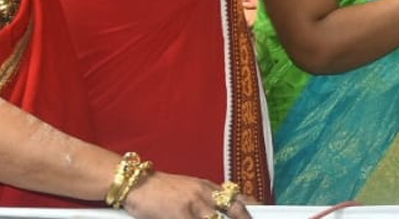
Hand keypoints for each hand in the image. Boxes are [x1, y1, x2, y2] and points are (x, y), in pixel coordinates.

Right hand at [124, 172, 253, 218]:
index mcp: (208, 187)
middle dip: (245, 217)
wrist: (137, 183)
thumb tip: (216, 212)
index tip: (261, 211)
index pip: (237, 196)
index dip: (251, 207)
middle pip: (235, 208)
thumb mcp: (187, 190)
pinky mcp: (180, 214)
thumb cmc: (160, 190)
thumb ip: (204, 201)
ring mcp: (194, 204)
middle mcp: (205, 193)